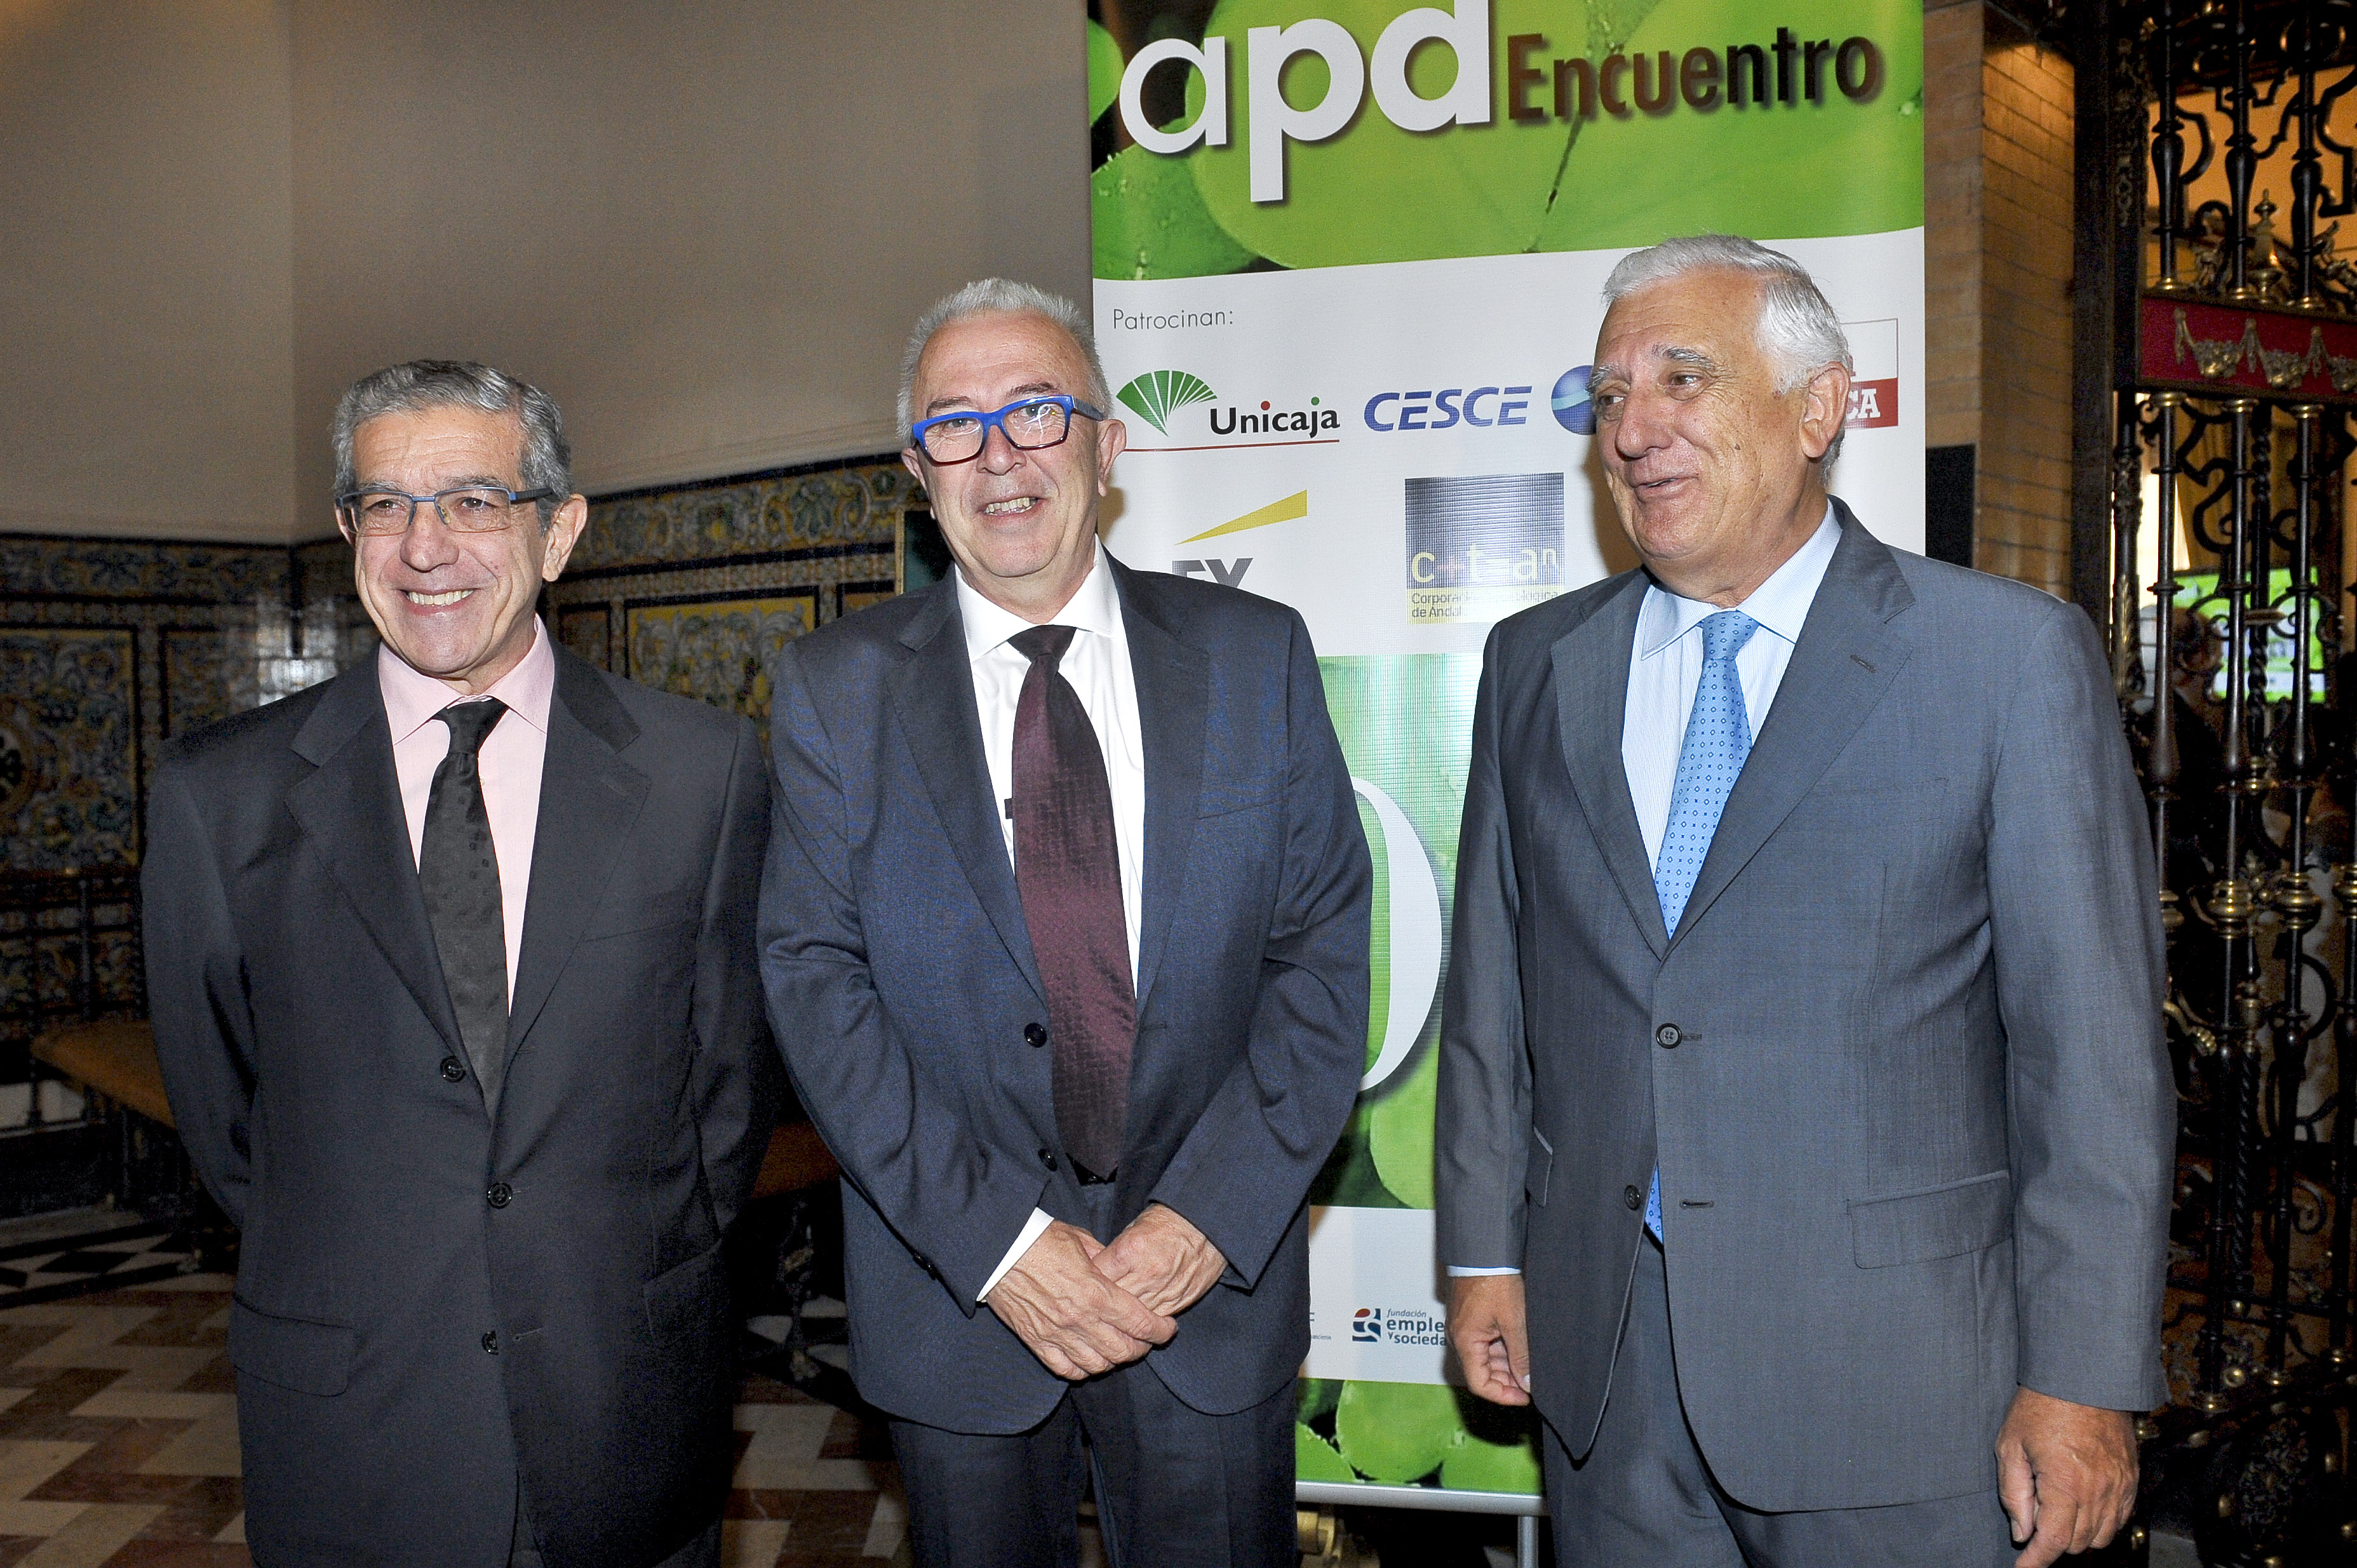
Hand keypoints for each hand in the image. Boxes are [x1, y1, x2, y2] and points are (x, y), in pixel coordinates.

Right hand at [984, 1220, 1173, 1379]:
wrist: (997, 1250)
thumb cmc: (1039, 1239)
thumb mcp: (1081, 1240)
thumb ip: (1106, 1260)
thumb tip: (1120, 1269)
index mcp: (1095, 1292)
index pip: (1140, 1323)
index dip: (1160, 1330)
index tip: (1167, 1328)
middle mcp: (1079, 1319)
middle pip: (1123, 1351)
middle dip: (1141, 1348)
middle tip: (1145, 1339)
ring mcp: (1057, 1334)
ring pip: (1097, 1365)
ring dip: (1113, 1360)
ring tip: (1117, 1349)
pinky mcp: (1036, 1341)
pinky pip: (1066, 1369)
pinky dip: (1082, 1369)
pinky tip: (1089, 1359)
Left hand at [1098, 1203, 1227, 1316]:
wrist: (1205, 1226)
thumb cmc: (1166, 1224)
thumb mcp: (1132, 1229)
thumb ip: (1113, 1254)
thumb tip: (1094, 1273)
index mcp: (1129, 1250)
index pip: (1096, 1276)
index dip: (1085, 1281)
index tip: (1081, 1284)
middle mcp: (1145, 1273)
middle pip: (1110, 1301)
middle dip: (1099, 1303)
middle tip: (1091, 1305)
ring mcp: (1162, 1291)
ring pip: (1131, 1318)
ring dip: (1120, 1318)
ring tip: (1110, 1319)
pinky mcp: (1177, 1302)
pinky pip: (1153, 1320)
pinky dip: (1142, 1322)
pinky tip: (1134, 1320)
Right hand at [1448, 1274, 1529, 1405]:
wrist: (1483, 1252)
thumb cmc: (1495, 1282)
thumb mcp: (1514, 1322)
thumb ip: (1521, 1355)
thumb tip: (1528, 1383)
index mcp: (1465, 1342)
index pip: (1479, 1384)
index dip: (1502, 1395)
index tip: (1524, 1397)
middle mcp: (1460, 1338)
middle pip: (1481, 1373)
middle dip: (1507, 1381)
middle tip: (1531, 1382)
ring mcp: (1464, 1328)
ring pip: (1484, 1359)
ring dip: (1506, 1365)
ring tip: (1529, 1364)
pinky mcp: (1470, 1319)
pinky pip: (1484, 1343)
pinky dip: (1502, 1350)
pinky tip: (1519, 1347)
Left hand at [1996, 1387, 2138, 1566]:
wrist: (2083, 1376)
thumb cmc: (2041, 1407)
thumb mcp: (2010, 1446)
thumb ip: (2014, 1494)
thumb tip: (2022, 1532)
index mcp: (2066, 1484)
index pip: (2054, 1542)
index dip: (2036, 1561)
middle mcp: (2099, 1491)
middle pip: (2079, 1544)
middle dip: (2053, 1543)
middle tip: (2034, 1523)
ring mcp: (2120, 1486)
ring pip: (2102, 1536)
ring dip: (2078, 1536)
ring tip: (2056, 1514)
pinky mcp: (2132, 1479)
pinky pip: (2120, 1519)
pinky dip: (2101, 1523)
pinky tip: (2082, 1507)